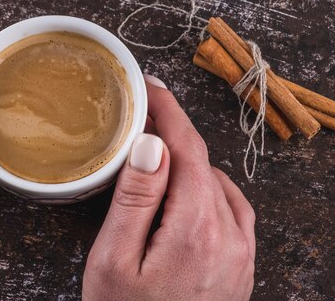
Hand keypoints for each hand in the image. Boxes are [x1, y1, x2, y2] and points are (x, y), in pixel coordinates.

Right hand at [82, 75, 254, 300]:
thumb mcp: (113, 261)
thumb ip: (135, 201)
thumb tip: (150, 146)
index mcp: (194, 230)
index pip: (186, 149)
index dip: (169, 111)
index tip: (150, 87)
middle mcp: (228, 237)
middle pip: (202, 162)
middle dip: (172, 134)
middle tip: (141, 117)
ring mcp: (240, 253)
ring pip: (217, 183)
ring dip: (188, 160)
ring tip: (154, 154)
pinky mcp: (240, 266)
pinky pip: (231, 208)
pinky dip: (207, 187)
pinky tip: (186, 190)